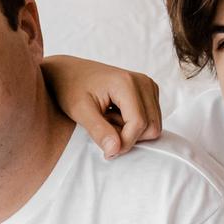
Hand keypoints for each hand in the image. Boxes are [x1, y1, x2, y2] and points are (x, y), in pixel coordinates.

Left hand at [42, 55, 162, 157]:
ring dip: (130, 131)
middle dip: (128, 136)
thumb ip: (98, 131)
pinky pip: (150, 119)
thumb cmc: (71, 88)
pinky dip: (133, 124)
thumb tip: (115, 150)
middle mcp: (143, 82)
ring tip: (108, 119)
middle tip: (104, 127)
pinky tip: (115, 115)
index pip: (139, 124)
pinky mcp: (148, 91)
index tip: (106, 150)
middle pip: (151, 127)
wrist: (70, 73)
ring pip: (153, 125)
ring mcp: (148, 86)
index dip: (124, 143)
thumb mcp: (79, 111)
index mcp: (127, 83)